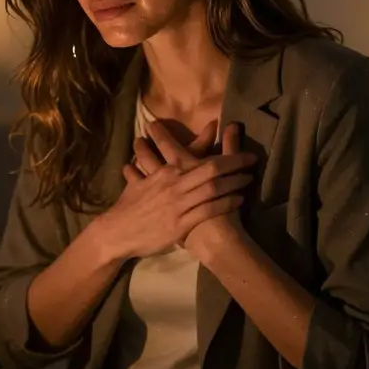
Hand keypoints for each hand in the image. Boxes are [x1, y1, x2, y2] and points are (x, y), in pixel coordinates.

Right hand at [92, 119, 254, 261]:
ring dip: (235, 182)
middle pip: (211, 169)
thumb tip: (146, 157)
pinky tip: (239, 200)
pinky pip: (209, 210)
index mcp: (165, 172)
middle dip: (235, 162)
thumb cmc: (128, 207)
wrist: (116, 231)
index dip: (214, 147)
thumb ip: (149, 168)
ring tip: (249, 178)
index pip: (195, 155)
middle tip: (252, 158)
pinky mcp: (181, 223)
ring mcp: (178, 204)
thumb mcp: (138, 181)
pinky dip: (226, 203)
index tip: (232, 137)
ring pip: (213, 188)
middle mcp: (174, 184)